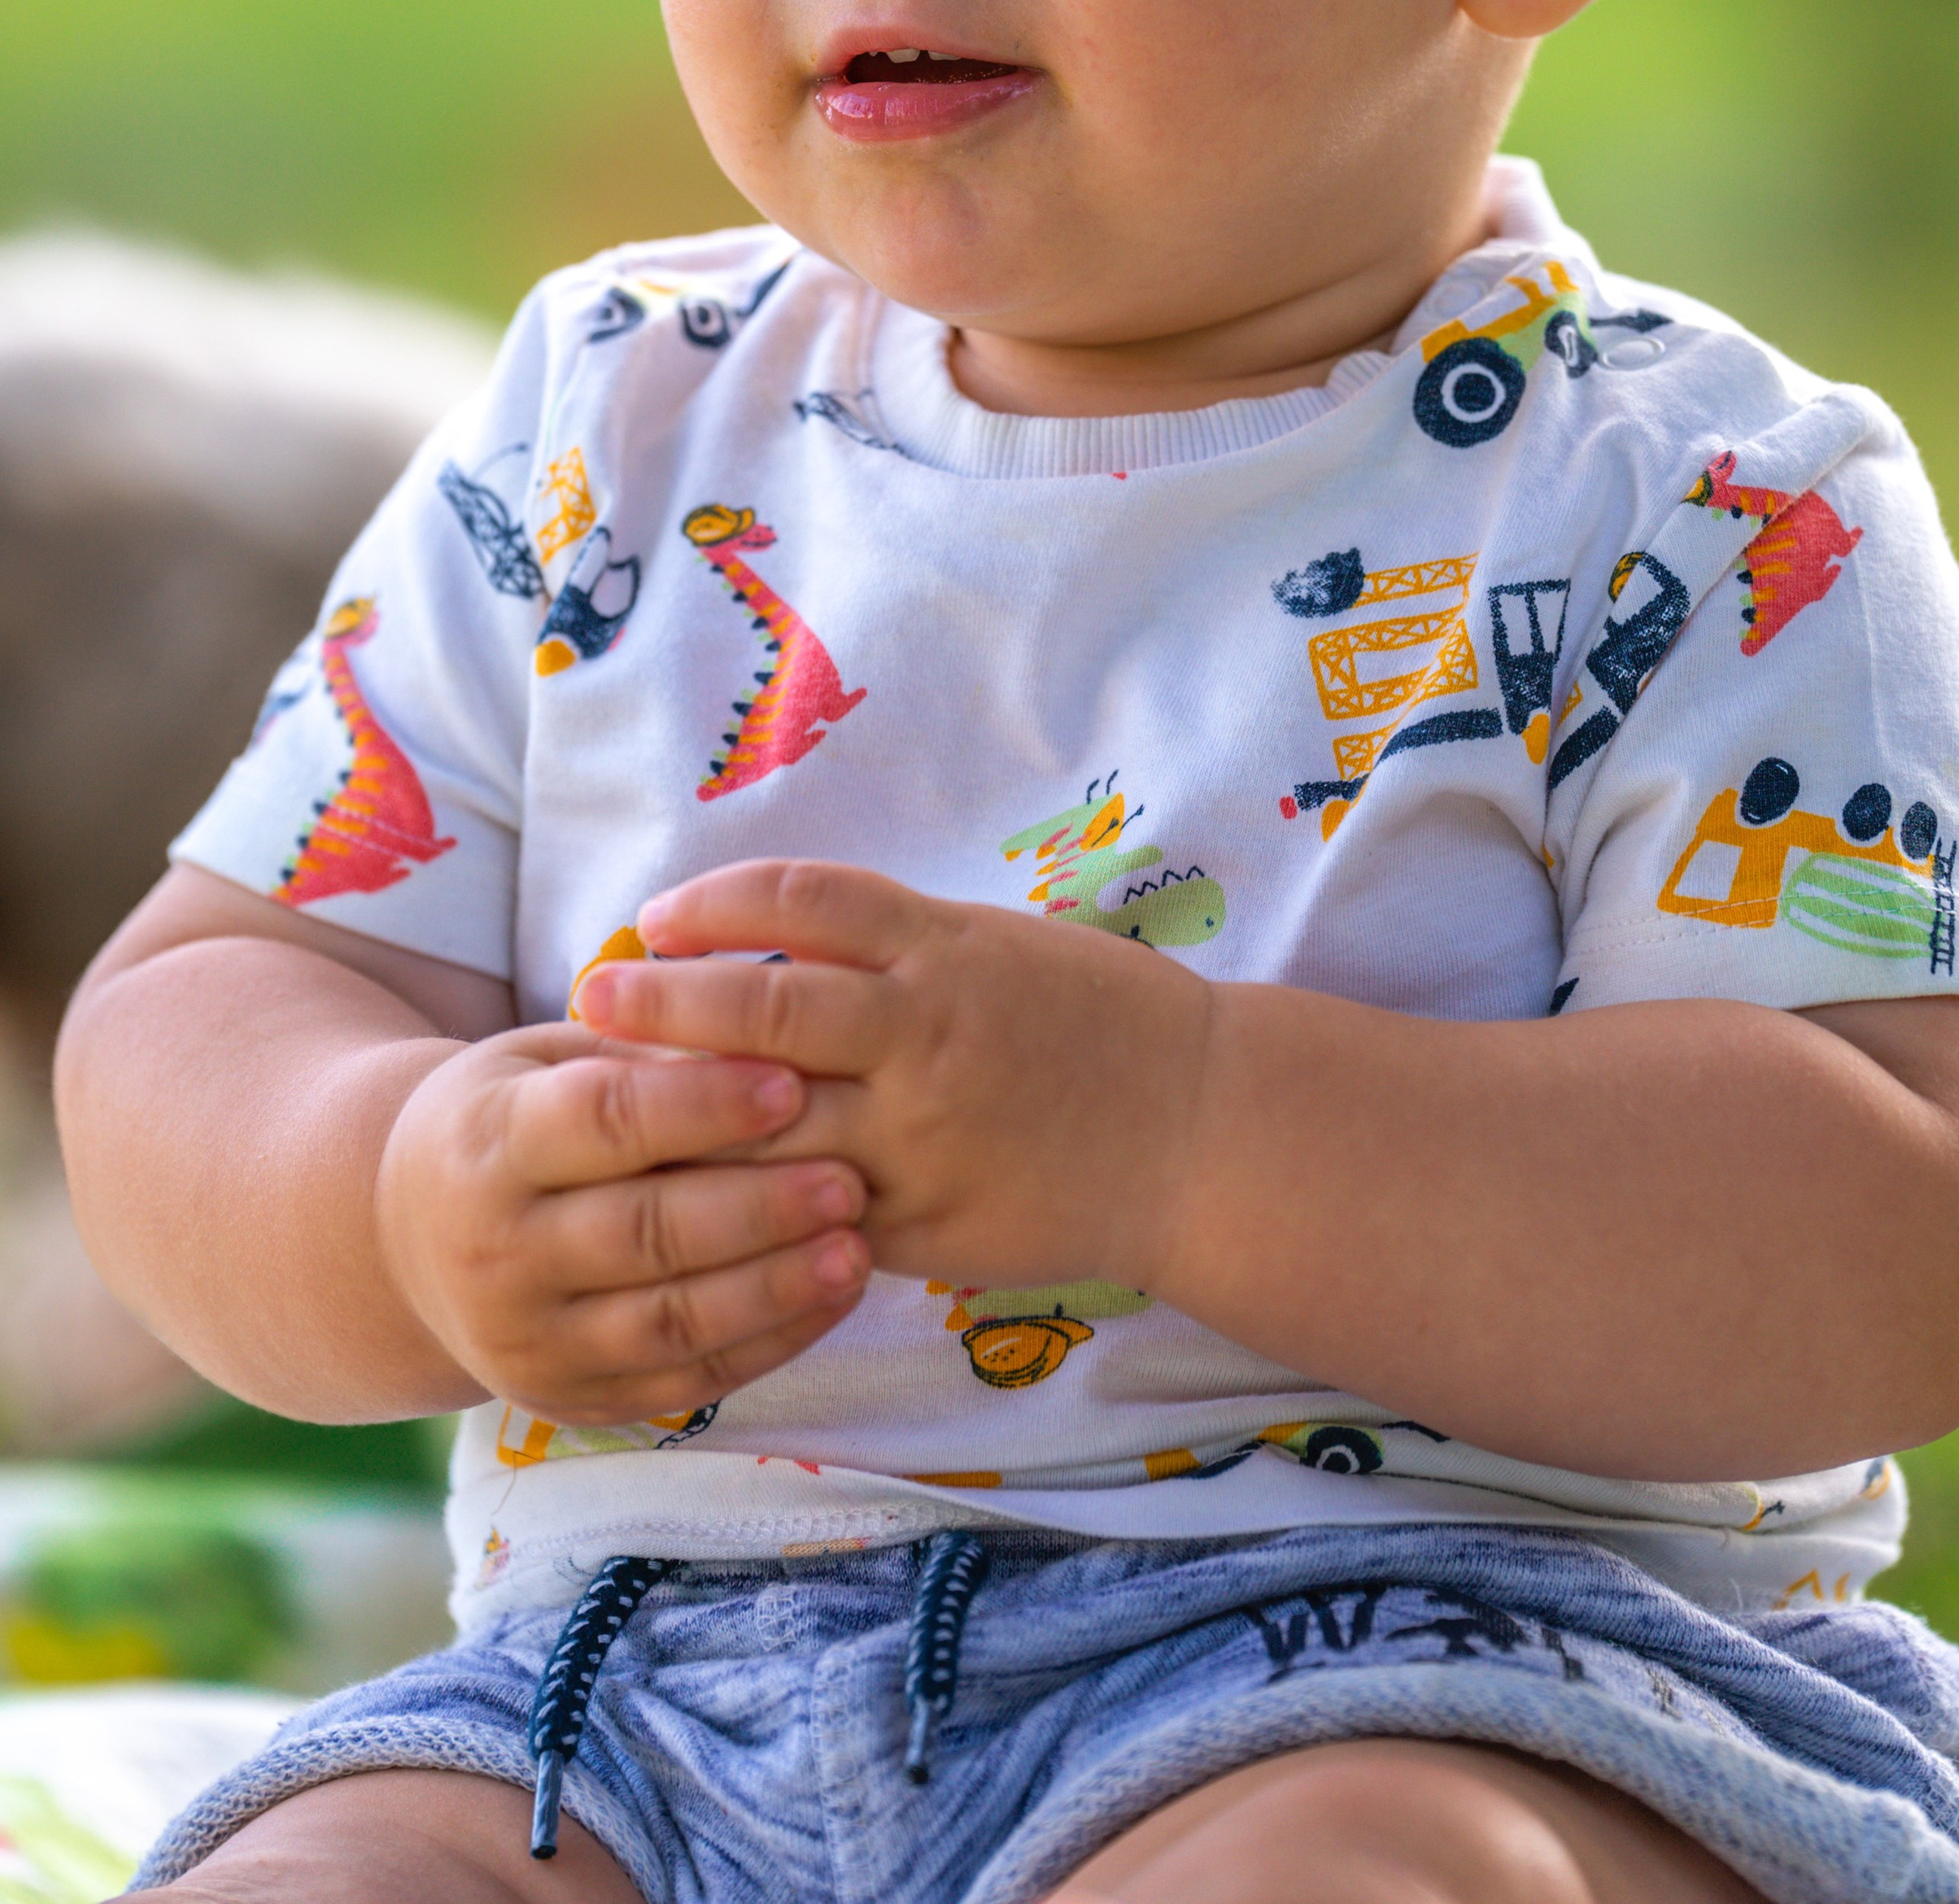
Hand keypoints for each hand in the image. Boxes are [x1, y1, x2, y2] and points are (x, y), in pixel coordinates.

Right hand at [371, 1023, 870, 1423]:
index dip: (700, 1105)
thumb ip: (638, 1054)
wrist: (407, 1239)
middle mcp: (496, 1251)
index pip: (601, 1122)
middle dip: (757, 1207)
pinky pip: (683, 1381)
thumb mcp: (545, 1060)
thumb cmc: (512, 1117)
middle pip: (643, 1232)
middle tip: (851, 1177)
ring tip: (857, 1246)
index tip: (793, 1081)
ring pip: (669, 1321)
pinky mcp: (569, 1401)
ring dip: (774, 1287)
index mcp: (487, 1143)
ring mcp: (527, 1341)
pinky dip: (766, 1343)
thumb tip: (759, 1034)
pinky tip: (832, 1297)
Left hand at [574, 862, 1212, 1298]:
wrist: (1198, 1134)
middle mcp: (926, 1034)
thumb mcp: (1000, 946)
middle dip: (664, 1004)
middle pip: (764, 1012)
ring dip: (678, 1115)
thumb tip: (773, 940)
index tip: (656, 916)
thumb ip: (897, 945)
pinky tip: (687, 1198)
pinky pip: (811, 1212)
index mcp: (946, 950)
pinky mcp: (923, 1222)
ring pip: (769, 1126)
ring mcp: (922, 1136)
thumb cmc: (1099, 1022)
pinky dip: (745, 1203)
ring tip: (604, 1104)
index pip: (804, 905)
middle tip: (591, 995)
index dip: (717, 905)